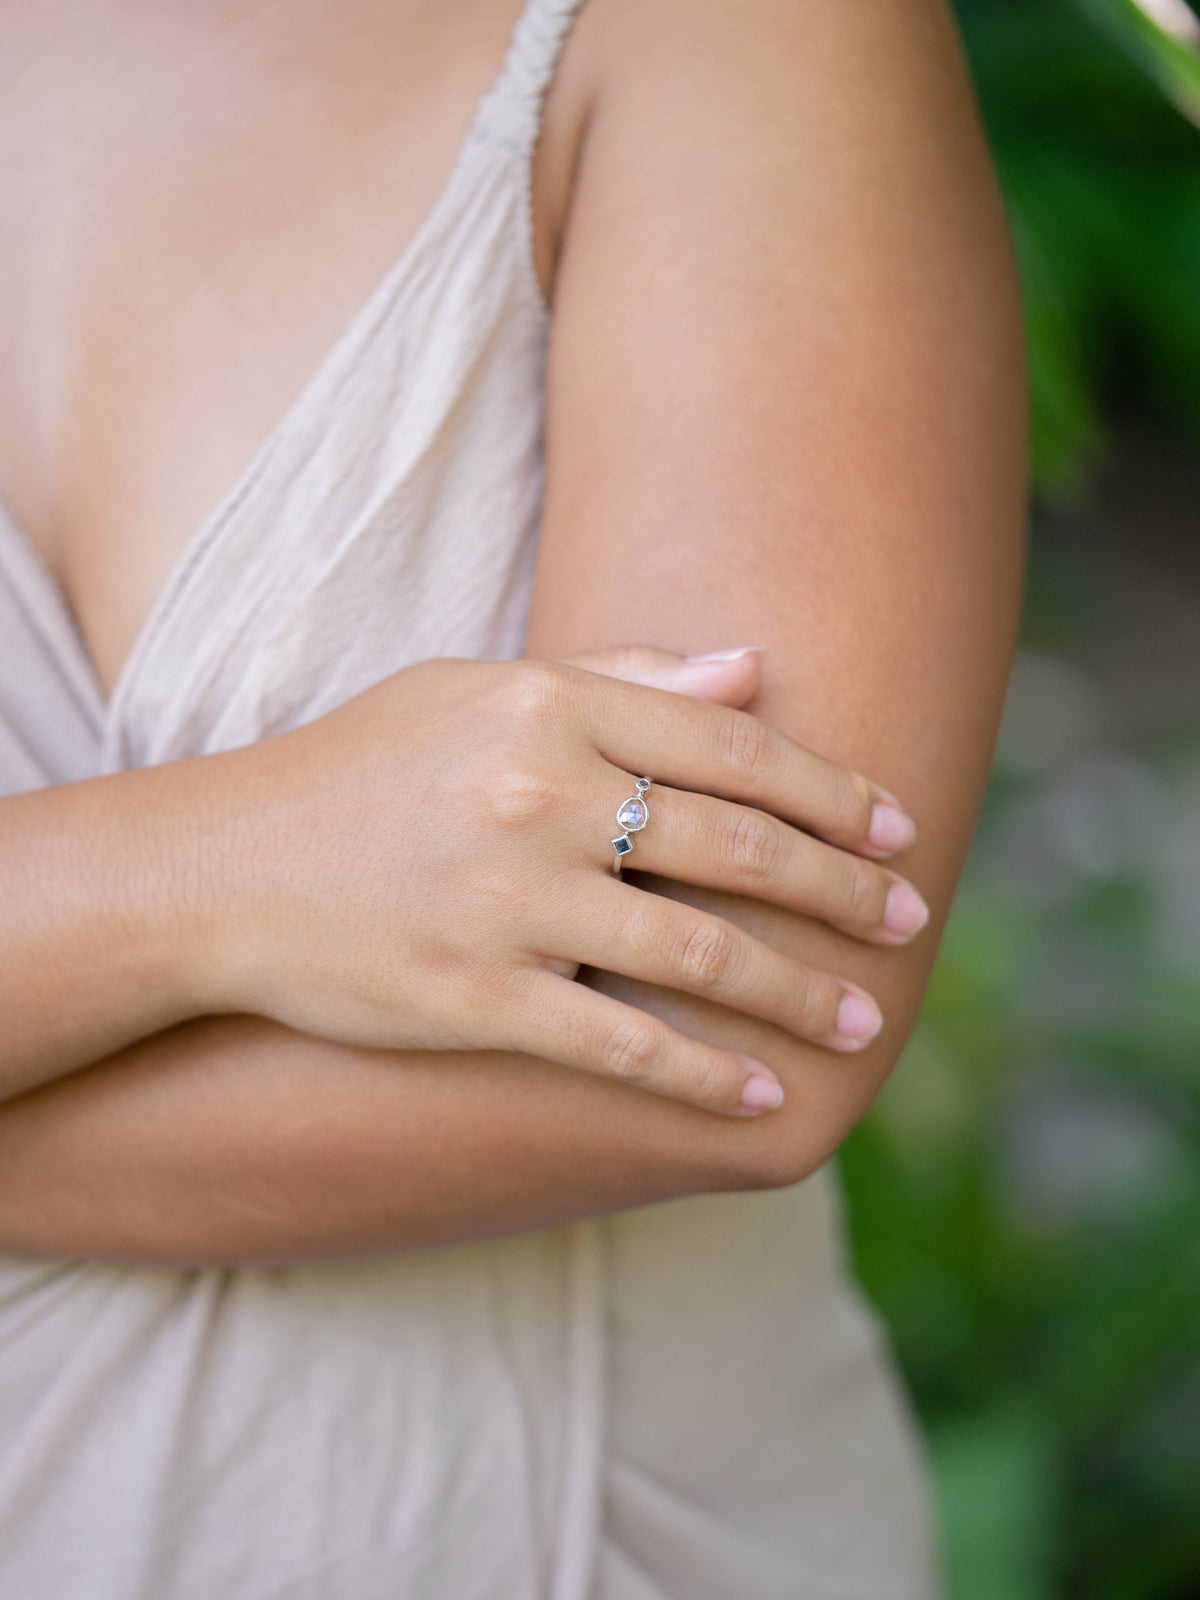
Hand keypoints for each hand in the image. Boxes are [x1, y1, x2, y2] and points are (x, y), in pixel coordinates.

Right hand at [200, 647, 925, 1115]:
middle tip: (910, 922)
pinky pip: (618, 1044)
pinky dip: (702, 1075)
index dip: (830, 792)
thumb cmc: (356, 772)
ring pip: (698, 954)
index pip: (731, 747)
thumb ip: (616, 678)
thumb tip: (752, 673)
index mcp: (547, 708)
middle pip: (737, 847)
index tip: (896, 828)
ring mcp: (508, 901)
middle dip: (843, 890)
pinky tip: (761, 1095)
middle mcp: (539, 795)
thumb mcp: (474, 692)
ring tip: (864, 1023)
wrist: (218, 872)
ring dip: (798, 994)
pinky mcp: (474, 997)